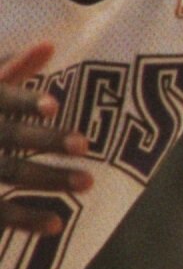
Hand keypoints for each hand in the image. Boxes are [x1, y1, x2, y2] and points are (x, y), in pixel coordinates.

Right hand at [0, 44, 89, 235]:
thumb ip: (11, 69)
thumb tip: (50, 44)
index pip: (0, 97)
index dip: (23, 101)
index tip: (54, 104)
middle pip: (7, 135)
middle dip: (45, 140)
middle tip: (85, 145)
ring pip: (9, 172)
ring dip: (47, 179)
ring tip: (88, 182)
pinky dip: (26, 218)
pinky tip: (56, 223)